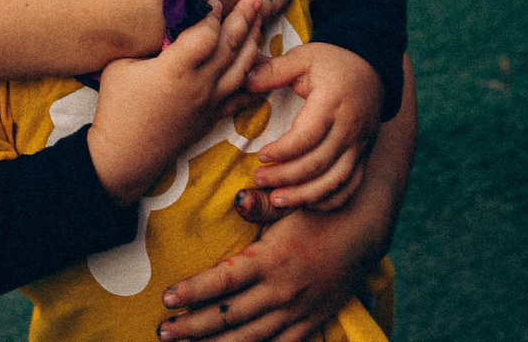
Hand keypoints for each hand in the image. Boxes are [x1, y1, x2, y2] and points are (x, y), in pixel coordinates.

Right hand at [91, 0, 265, 204]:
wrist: (123, 157)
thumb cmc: (116, 109)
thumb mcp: (120, 67)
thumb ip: (147, 46)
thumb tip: (165, 29)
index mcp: (175, 68)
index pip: (207, 34)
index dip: (213, 15)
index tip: (214, 3)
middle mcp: (199, 84)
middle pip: (230, 46)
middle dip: (245, 19)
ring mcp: (209, 103)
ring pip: (241, 69)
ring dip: (253, 42)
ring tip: (260, 22)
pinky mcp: (211, 118)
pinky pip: (239, 97)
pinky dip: (252, 81)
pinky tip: (261, 69)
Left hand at [159, 183, 390, 341]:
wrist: (364, 231)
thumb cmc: (319, 212)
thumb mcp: (290, 203)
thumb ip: (261, 205)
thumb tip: (236, 199)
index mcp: (272, 260)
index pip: (223, 282)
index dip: (192, 292)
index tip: (166, 298)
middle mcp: (282, 291)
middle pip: (229, 316)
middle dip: (192, 327)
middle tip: (163, 331)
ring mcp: (297, 311)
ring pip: (250, 338)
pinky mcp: (310, 322)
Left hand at [239, 43, 377, 211]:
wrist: (372, 67)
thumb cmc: (332, 61)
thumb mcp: (303, 57)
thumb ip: (274, 70)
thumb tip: (245, 81)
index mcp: (332, 104)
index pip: (306, 137)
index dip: (282, 151)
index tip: (260, 155)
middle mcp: (349, 129)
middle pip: (318, 164)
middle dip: (285, 177)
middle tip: (259, 180)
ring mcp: (359, 145)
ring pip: (335, 181)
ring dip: (305, 195)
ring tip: (277, 199)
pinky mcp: (363, 154)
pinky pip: (351, 185)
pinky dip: (330, 199)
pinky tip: (307, 203)